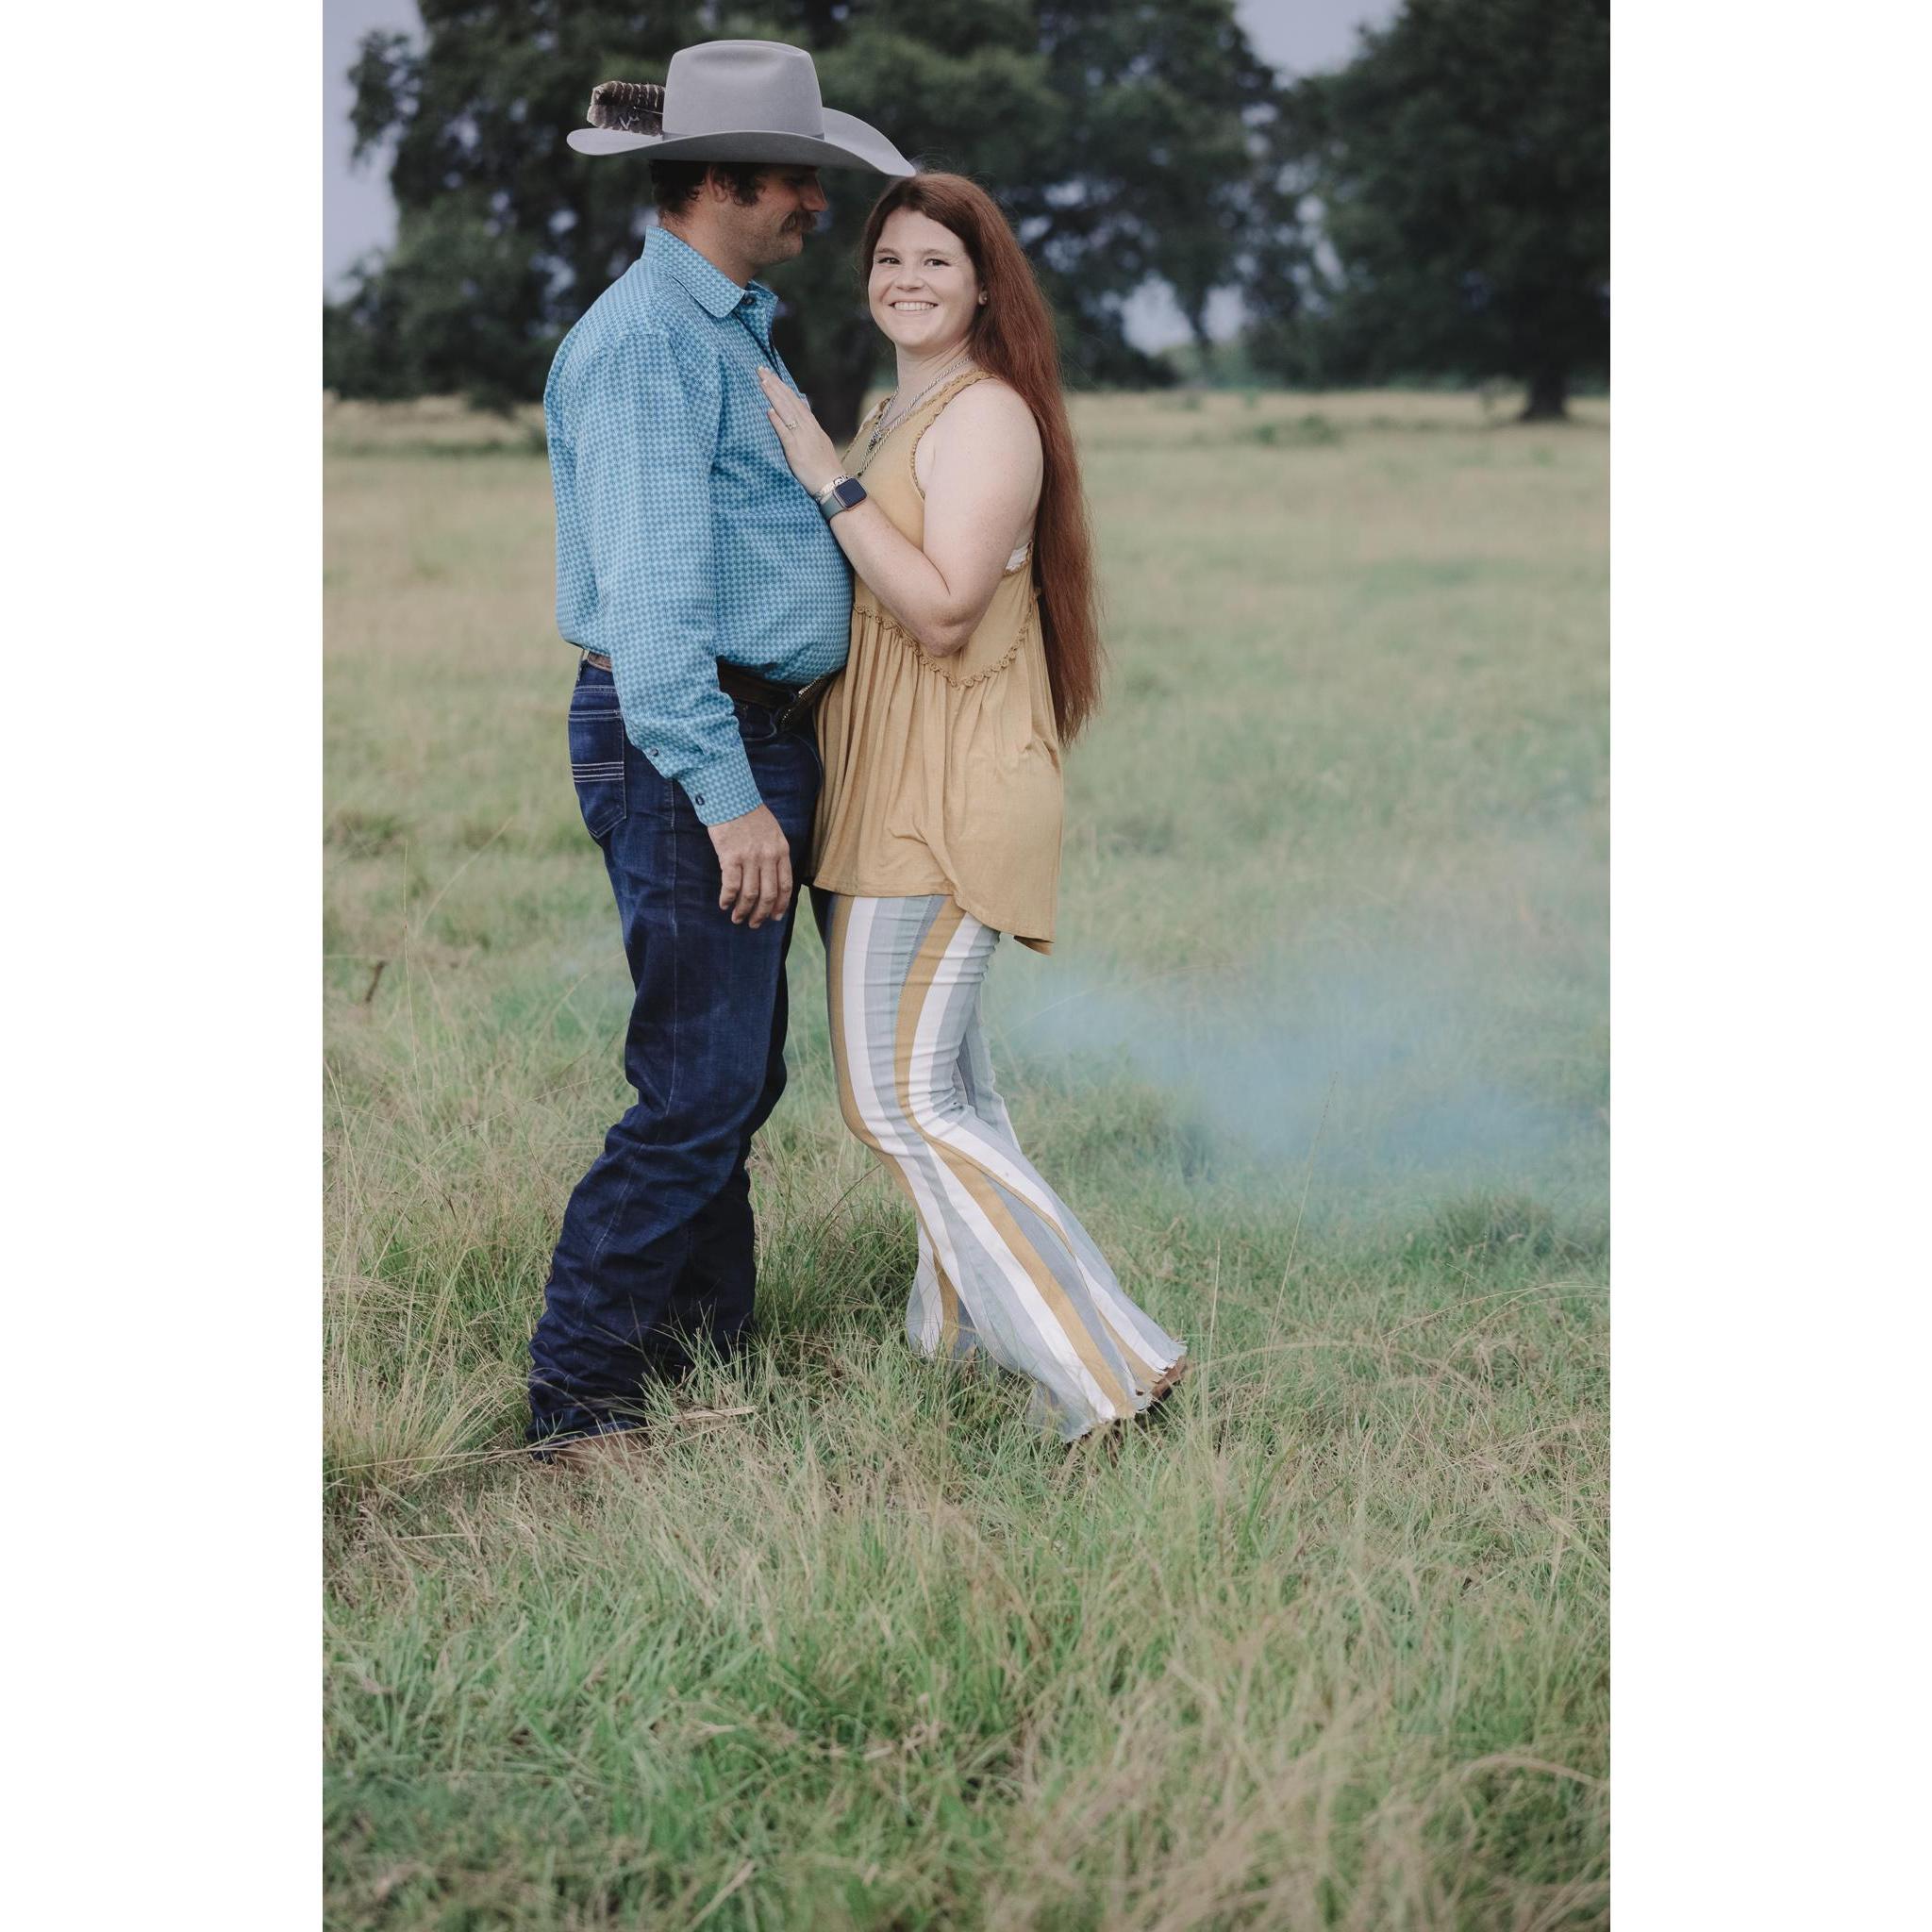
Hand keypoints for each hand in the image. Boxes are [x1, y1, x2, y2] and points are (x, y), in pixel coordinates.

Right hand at [707, 802, 792, 927]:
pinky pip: (732, 885)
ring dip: (744, 910)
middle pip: (769, 894)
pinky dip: (728, 898)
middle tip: (754, 924)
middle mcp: (768, 856)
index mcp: (781, 851)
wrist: (731, 797)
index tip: (774, 917)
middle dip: (761, 914)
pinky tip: (724, 904)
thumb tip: (772, 877)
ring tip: (737, 918)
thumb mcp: (773, 831)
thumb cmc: (750, 814)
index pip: (785, 886)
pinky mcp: (731, 856)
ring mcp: (750, 857)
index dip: (780, 905)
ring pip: (751, 894)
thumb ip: (775, 853)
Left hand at [757, 366, 841, 497]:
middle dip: (774, 384)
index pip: (794, 401)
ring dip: (774, 396)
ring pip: (787, 412)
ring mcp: (802, 438)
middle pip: (789, 401)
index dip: (782, 387)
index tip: (770, 375)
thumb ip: (810, 428)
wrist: (834, 484)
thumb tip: (804, 412)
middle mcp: (807, 428)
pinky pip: (786, 433)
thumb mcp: (819, 443)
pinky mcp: (796, 451)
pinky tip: (769, 410)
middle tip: (760, 369)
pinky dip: (777, 421)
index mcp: (812, 426)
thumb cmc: (825, 468)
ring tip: (762, 381)